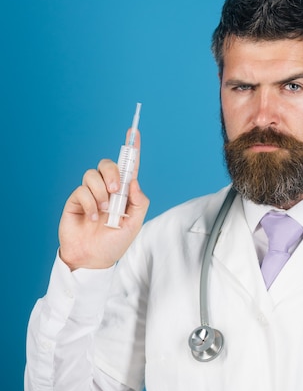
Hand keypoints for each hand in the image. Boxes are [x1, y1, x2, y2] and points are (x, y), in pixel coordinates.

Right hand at [58, 130, 149, 269]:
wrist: (93, 259)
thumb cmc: (114, 242)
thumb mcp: (135, 224)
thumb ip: (139, 202)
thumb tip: (134, 182)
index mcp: (124, 192)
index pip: (129, 167)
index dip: (132, 148)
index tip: (134, 132)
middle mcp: (107, 189)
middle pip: (108, 164)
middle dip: (113, 173)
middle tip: (116, 190)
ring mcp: (91, 193)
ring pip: (93, 175)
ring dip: (101, 192)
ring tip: (104, 211)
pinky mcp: (76, 200)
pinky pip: (82, 190)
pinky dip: (90, 204)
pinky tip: (92, 218)